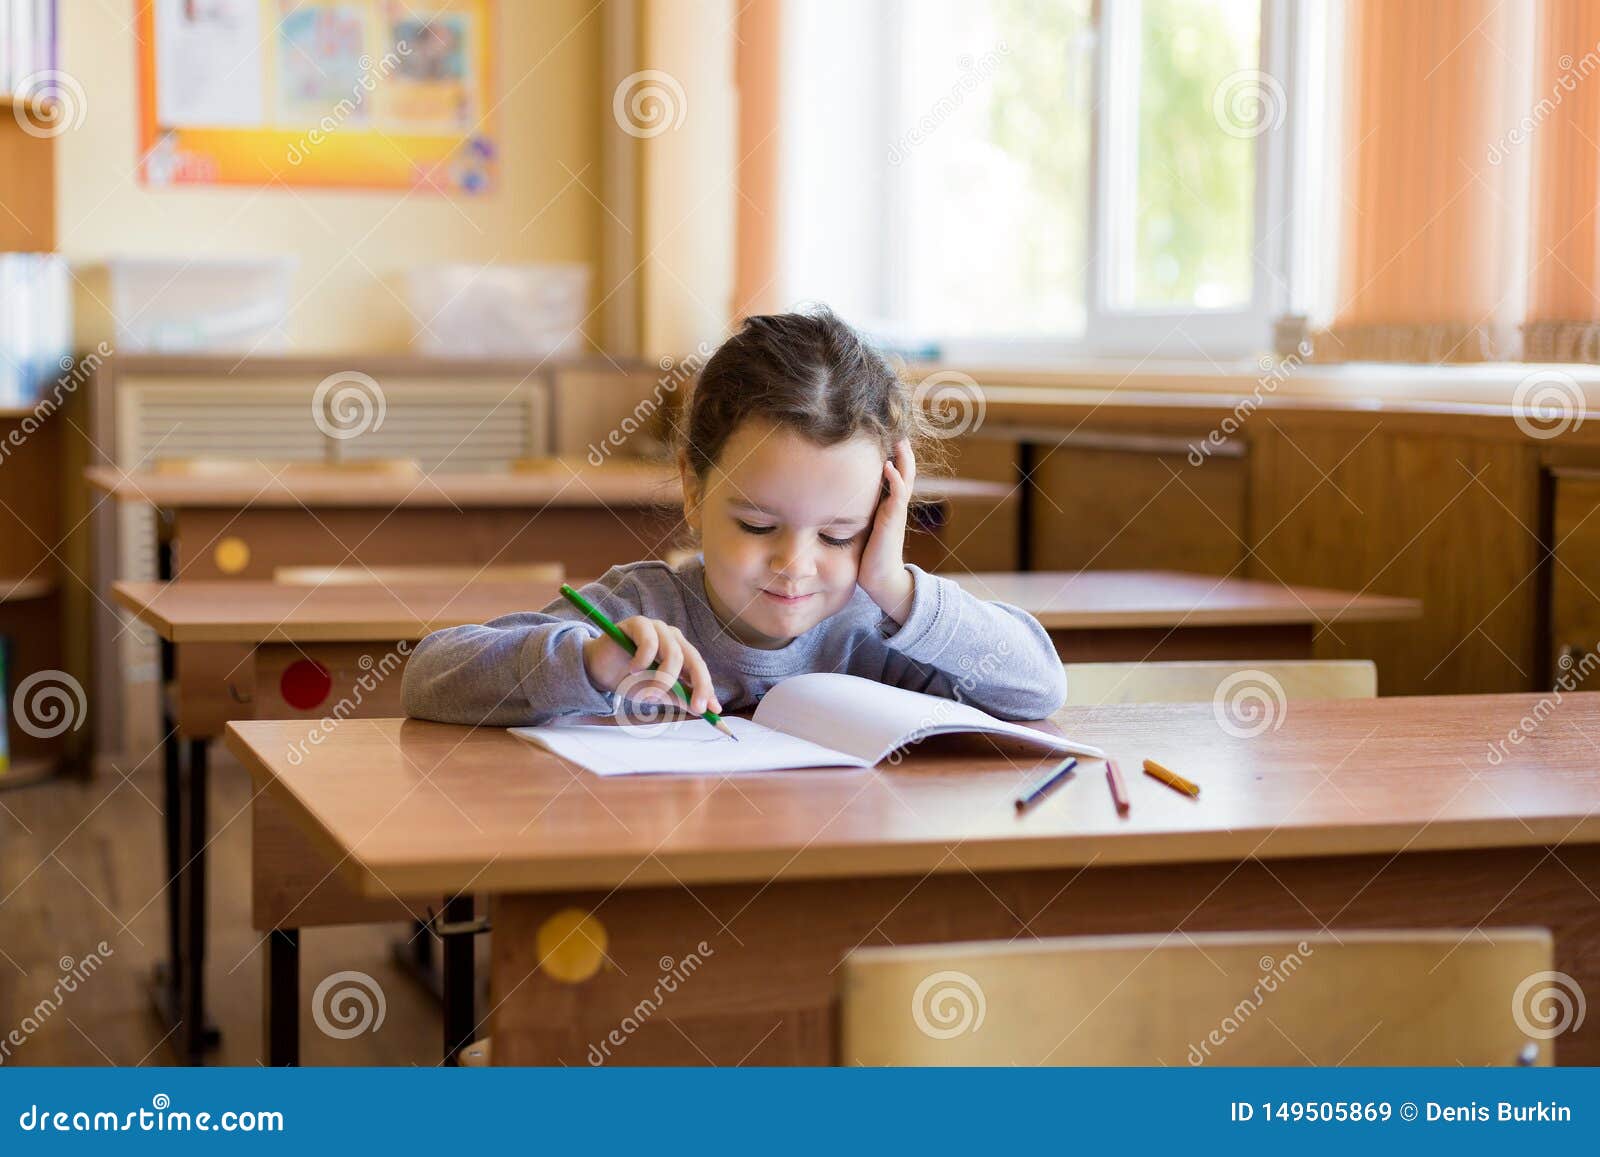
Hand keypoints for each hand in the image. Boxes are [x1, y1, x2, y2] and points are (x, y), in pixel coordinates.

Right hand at [582, 617, 721, 714]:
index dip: (707, 689)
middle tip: (695, 707)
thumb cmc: (629, 679)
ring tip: (648, 693)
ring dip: (663, 679)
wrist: (598, 669)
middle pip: (694, 660)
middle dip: (699, 685)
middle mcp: (673, 639)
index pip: (699, 669)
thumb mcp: (655, 693)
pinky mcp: (639, 623)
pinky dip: (643, 661)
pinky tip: (633, 670)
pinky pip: (649, 642)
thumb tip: (703, 708)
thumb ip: (678, 696)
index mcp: (681, 653)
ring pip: (673, 654)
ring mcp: (657, 629)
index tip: (712, 711)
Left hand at [857, 439, 916, 624]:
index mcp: (887, 504)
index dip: (891, 456)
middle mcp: (894, 505)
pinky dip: (895, 480)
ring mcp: (896, 512)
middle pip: (904, 470)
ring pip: (905, 478)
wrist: (880, 579)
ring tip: (899, 441)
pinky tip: (888, 467)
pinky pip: (898, 496)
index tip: (881, 438)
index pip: (893, 474)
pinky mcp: (893, 521)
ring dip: (903, 459)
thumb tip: (831, 498)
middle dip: (901, 452)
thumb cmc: (866, 555)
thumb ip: (854, 511)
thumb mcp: (859, 526)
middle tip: (897, 431)